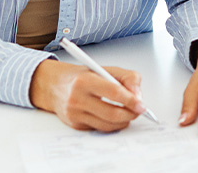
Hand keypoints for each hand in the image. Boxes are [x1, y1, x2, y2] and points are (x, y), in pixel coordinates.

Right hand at [29, 59, 145, 131]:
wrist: (56, 85)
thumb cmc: (83, 76)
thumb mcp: (105, 69)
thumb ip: (127, 78)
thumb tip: (138, 96)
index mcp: (86, 80)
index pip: (113, 92)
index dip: (130, 100)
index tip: (141, 104)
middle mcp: (78, 98)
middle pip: (111, 113)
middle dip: (130, 114)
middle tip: (138, 111)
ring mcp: (75, 114)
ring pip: (107, 124)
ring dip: (123, 121)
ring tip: (129, 114)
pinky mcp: (75, 124)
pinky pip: (99, 128)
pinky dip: (112, 124)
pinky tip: (115, 117)